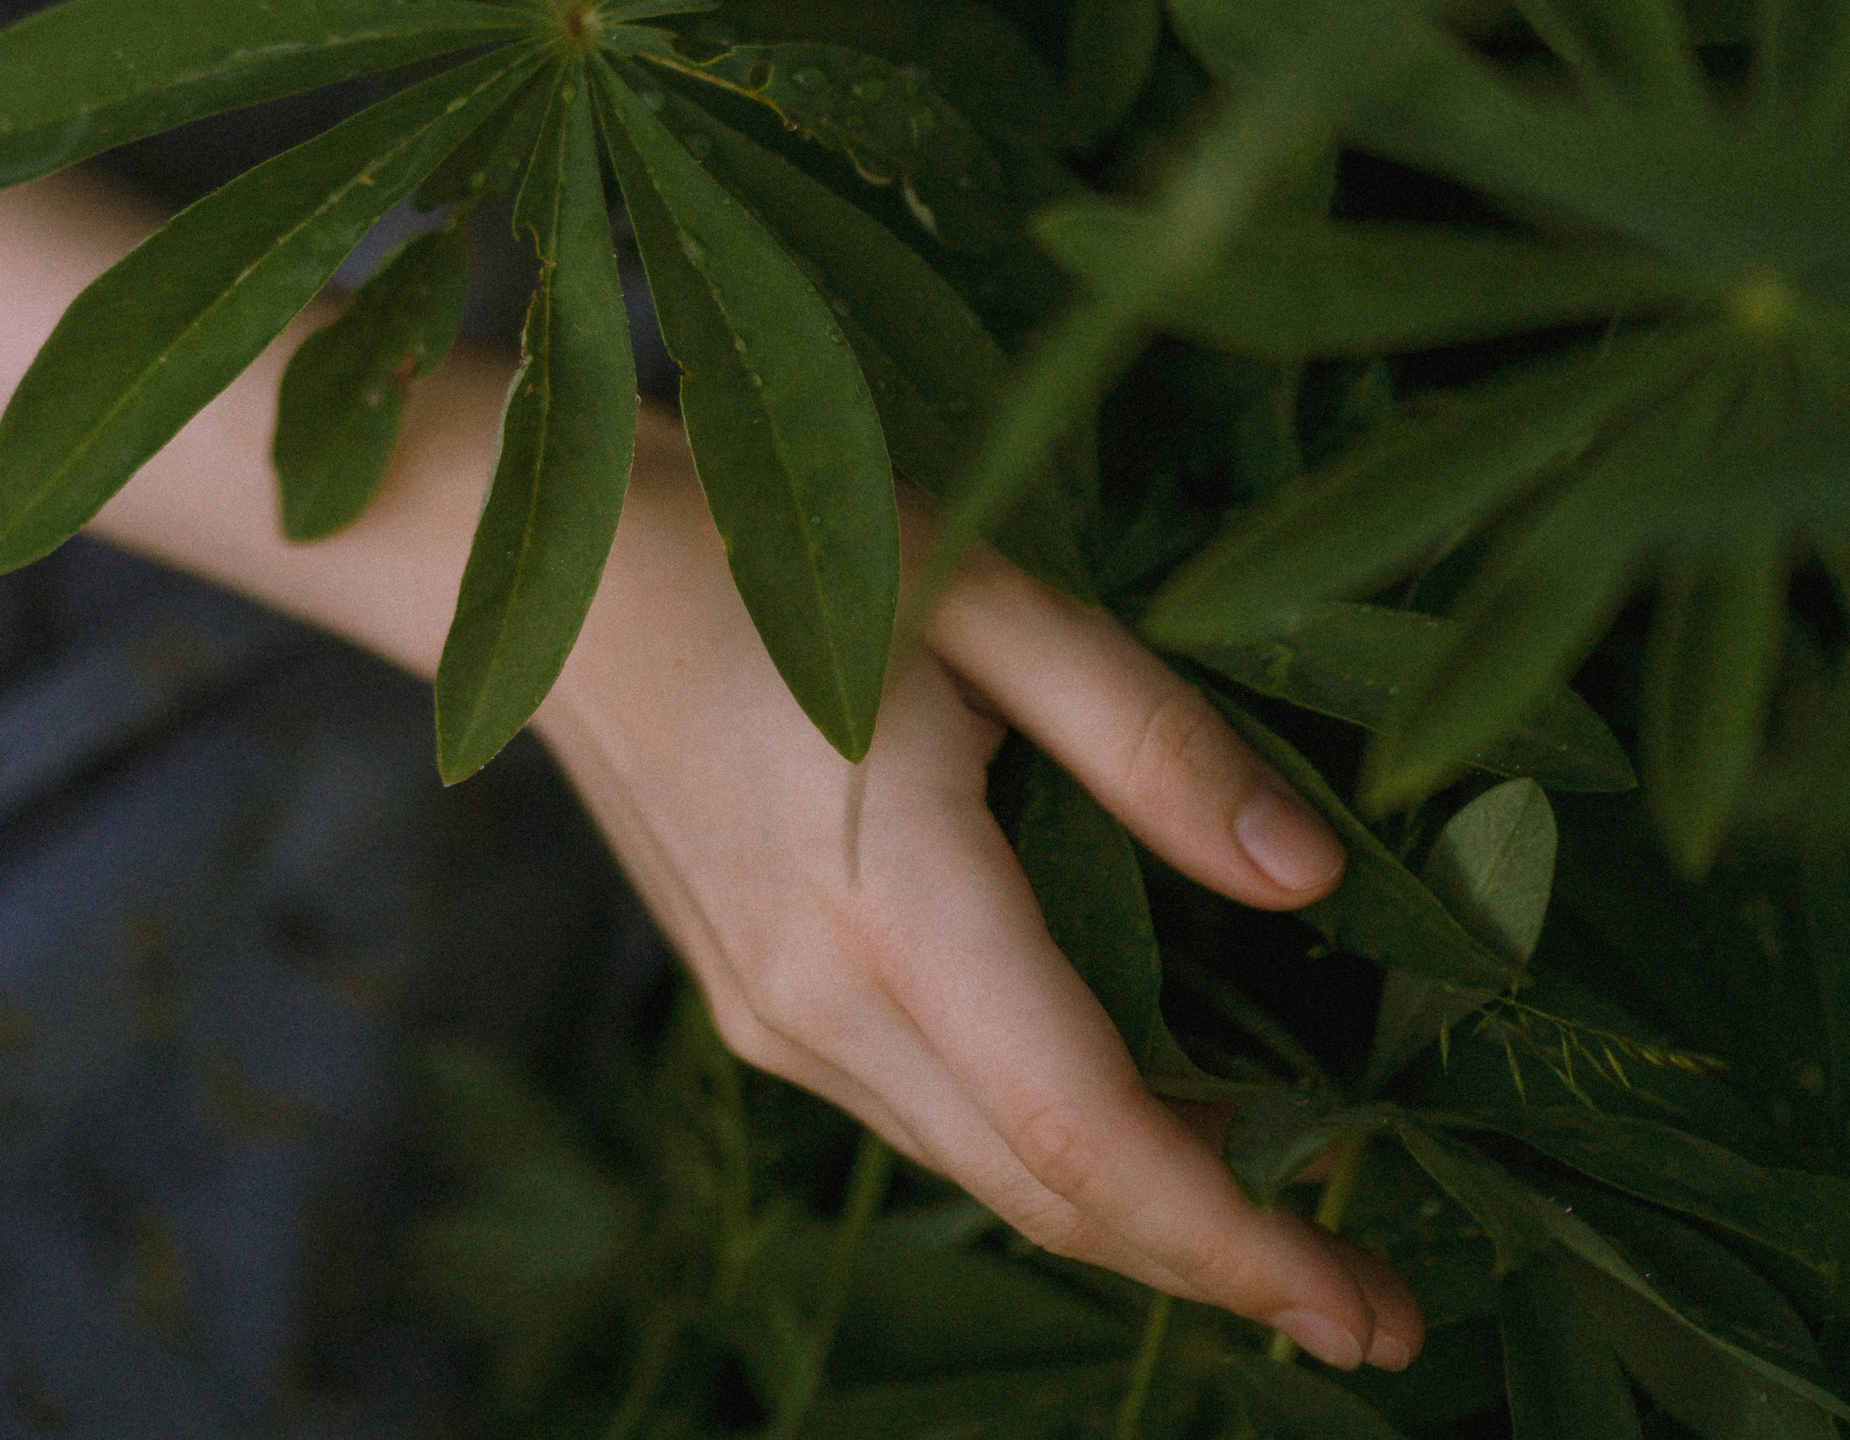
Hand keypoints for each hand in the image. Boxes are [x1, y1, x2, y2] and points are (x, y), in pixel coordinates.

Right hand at [535, 421, 1423, 1371]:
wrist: (563, 580)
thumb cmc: (778, 553)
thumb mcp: (991, 604)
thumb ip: (1152, 745)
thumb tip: (1306, 875)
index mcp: (889, 904)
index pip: (1087, 1133)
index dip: (1235, 1236)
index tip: (1366, 1308)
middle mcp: (817, 1002)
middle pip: (1045, 1190)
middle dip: (1215, 1264)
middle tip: (1374, 1310)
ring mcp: (771, 1019)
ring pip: (983, 1169)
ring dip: (1131, 1213)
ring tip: (1280, 1217)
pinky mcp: (751, 1008)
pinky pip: (924, 1117)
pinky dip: (1042, 1149)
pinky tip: (1129, 1119)